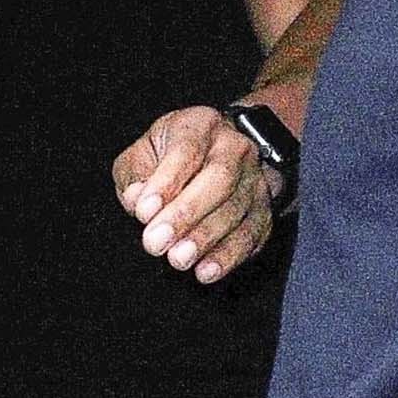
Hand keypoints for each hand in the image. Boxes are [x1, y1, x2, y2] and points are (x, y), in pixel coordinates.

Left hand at [113, 107, 276, 287]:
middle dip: (186, 214)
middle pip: (220, 179)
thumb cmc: (168, 157)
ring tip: (178, 259)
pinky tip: (206, 271)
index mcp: (200, 125)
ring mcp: (254, 178)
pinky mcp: (264, 209)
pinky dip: (229, 256)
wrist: (214, 155)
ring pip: (237, 208)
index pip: (187, 149)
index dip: (166, 182)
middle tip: (156, 242)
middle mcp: (234, 147)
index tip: (144, 212)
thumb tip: (137, 198)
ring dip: (206, 238)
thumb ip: (134, 174)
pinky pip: (252, 233)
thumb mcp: (142, 154)